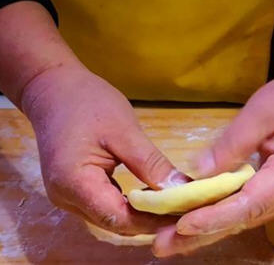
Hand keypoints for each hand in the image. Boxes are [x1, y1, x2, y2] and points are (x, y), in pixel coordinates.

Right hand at [22, 64, 182, 234]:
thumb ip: (151, 164)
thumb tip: (181, 189)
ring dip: (141, 215)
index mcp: (75, 184)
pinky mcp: (74, 190)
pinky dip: (129, 205)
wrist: (52, 88)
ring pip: (111, 218)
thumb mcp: (125, 131)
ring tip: (173, 207)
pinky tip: (151, 197)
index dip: (153, 222)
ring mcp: (68, 197)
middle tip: (184, 212)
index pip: (120, 218)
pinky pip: (105, 206)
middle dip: (150, 221)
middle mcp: (67, 198)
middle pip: (115, 222)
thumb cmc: (87, 103)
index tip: (184, 217)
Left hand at [153, 70, 273, 255]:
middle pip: (242, 220)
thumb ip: (233, 143)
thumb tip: (198, 173)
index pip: (249, 204)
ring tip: (167, 241)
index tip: (181, 225)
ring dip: (206, 230)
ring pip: (243, 219)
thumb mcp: (264, 110)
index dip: (215, 217)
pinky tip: (195, 223)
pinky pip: (247, 210)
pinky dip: (220, 217)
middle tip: (161, 247)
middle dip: (202, 234)